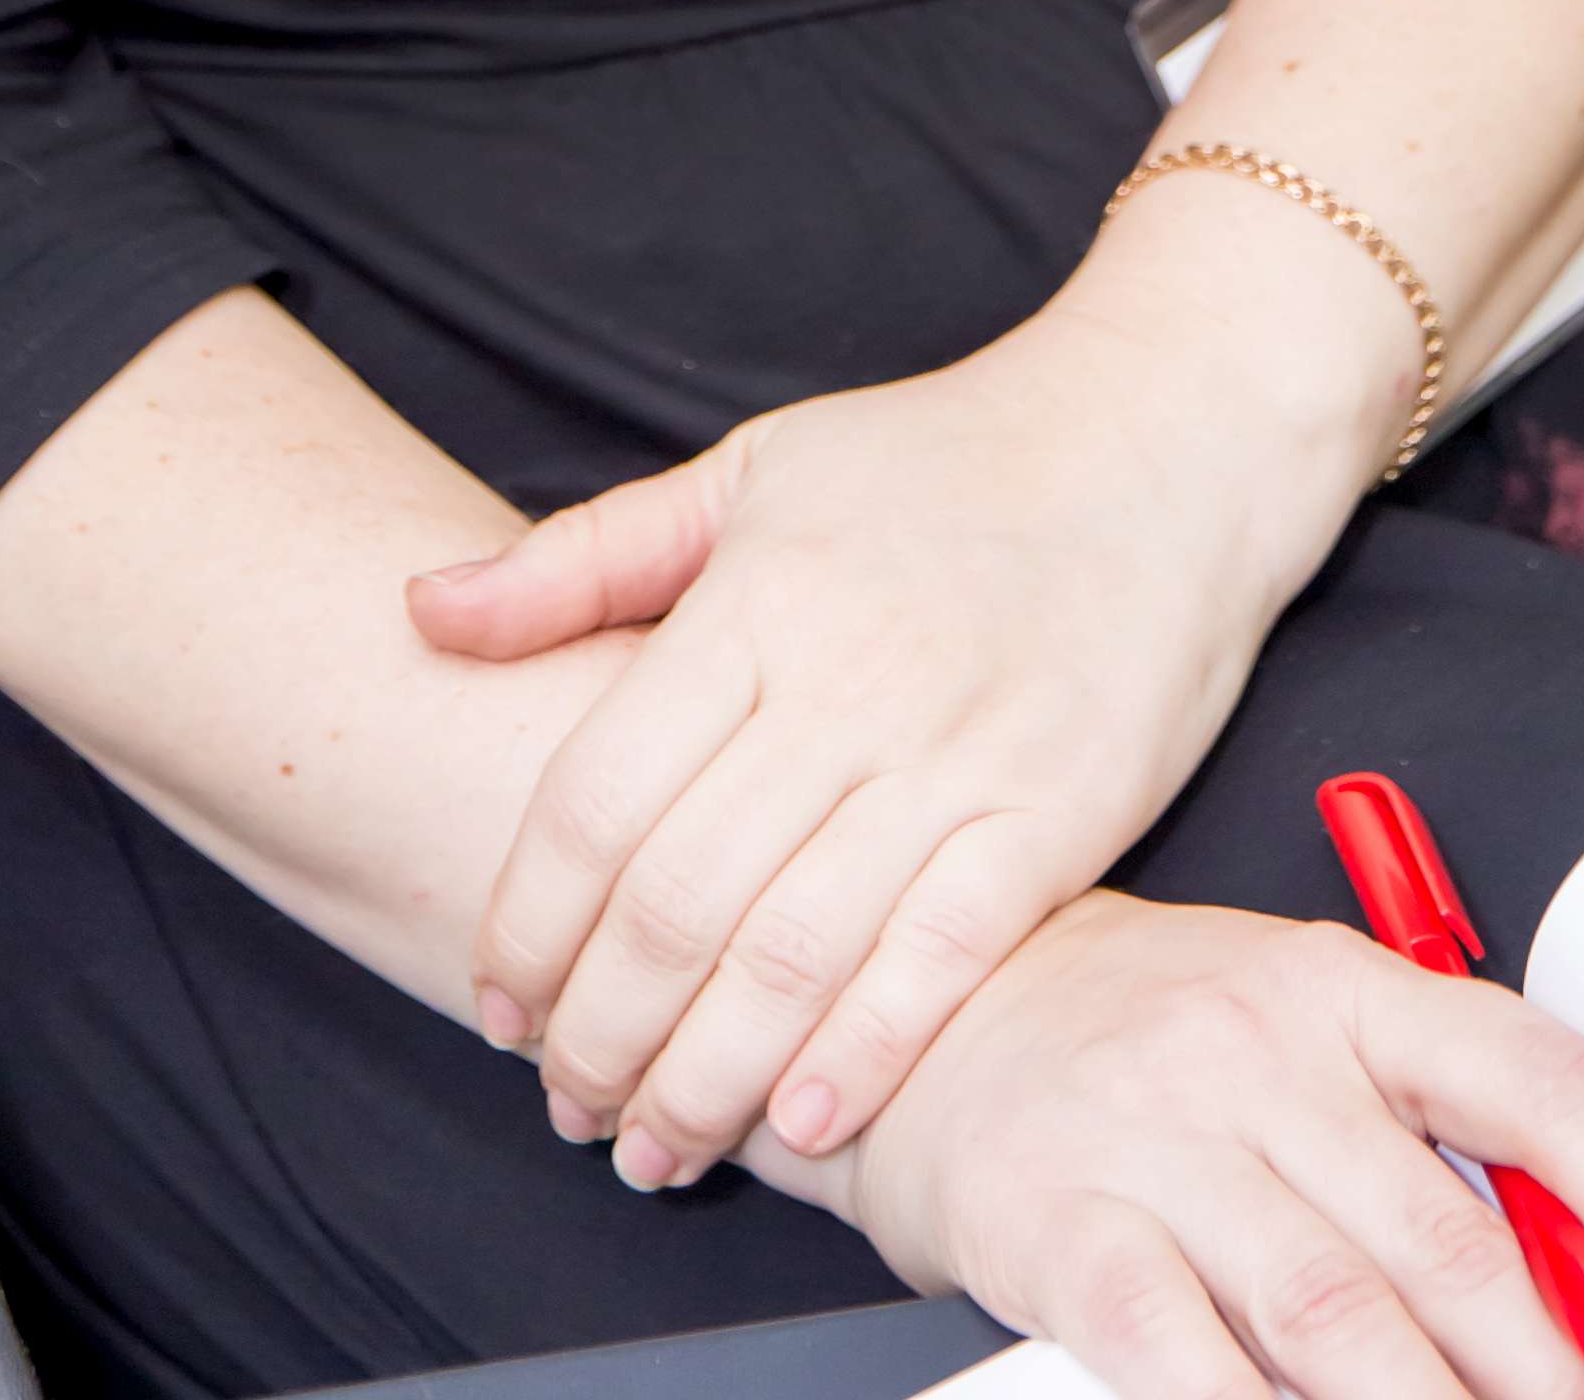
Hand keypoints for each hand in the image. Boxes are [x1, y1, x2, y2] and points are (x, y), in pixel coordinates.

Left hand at [408, 248, 1413, 1182]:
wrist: (1160, 436)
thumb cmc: (943, 458)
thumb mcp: (751, 471)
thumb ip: (582, 559)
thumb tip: (423, 612)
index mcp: (755, 599)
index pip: (595, 798)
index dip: (528, 923)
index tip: (497, 1004)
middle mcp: (845, 680)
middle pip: (678, 900)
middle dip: (601, 1032)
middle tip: (567, 1105)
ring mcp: (958, 750)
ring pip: (793, 952)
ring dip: (706, 1078)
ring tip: (655, 1147)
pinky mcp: (1058, 810)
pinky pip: (941, 956)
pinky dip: (861, 1053)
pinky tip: (798, 1123)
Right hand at [770, 887, 1583, 1399]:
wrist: (930, 1015)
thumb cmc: (1141, 1038)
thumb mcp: (1298, 1037)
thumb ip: (1420, 1136)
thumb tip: (1580, 1288)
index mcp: (1347, 991)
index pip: (1542, 1088)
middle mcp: (1262, 1052)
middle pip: (1450, 1243)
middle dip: (1555, 1381)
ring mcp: (1159, 1137)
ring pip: (1337, 1318)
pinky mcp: (1065, 1226)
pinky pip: (1182, 1356)